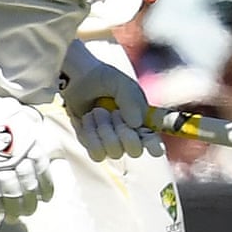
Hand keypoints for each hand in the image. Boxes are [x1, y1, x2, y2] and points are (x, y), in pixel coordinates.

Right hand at [0, 73, 54, 223]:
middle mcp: (20, 157)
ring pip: (10, 193)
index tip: (46, 198)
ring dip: (12, 209)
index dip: (45, 187)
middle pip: (27, 186)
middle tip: (29, 213)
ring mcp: (0, 164)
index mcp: (32, 145)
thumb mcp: (27, 122)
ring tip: (13, 219)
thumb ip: (35, 140)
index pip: (43, 172)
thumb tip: (45, 155)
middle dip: (28, 202)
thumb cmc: (0, 112)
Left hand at [60, 41, 162, 162]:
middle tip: (115, 113)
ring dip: (104, 130)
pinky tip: (87, 119)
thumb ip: (131, 100)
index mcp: (143, 122)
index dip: (156, 146)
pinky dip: (90, 135)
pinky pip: (96, 153)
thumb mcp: (121, 83)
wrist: (75, 79)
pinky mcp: (93, 146)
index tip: (154, 147)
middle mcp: (130, 136)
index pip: (155, 142)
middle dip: (124, 132)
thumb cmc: (103, 79)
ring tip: (97, 111)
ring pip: (115, 152)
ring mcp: (112, 143)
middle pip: (135, 151)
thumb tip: (136, 124)